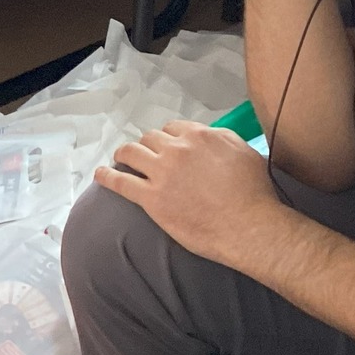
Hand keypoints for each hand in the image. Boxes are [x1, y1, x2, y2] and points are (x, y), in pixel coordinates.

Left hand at [93, 121, 279, 270]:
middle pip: (151, 138)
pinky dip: (107, 177)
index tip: (168, 146)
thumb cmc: (254, 192)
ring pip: (132, 153)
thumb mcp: (244, 151)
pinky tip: (100, 174)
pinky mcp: (151, 199)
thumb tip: (207, 137)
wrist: (249, 226)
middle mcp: (177, 149)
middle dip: (148, 145)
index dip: (169, 137)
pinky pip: (121, 183)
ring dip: (125, 154)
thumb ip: (221, 139)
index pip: (174, 128)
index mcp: (200, 136)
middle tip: (147, 156)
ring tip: (121, 158)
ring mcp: (162, 173)